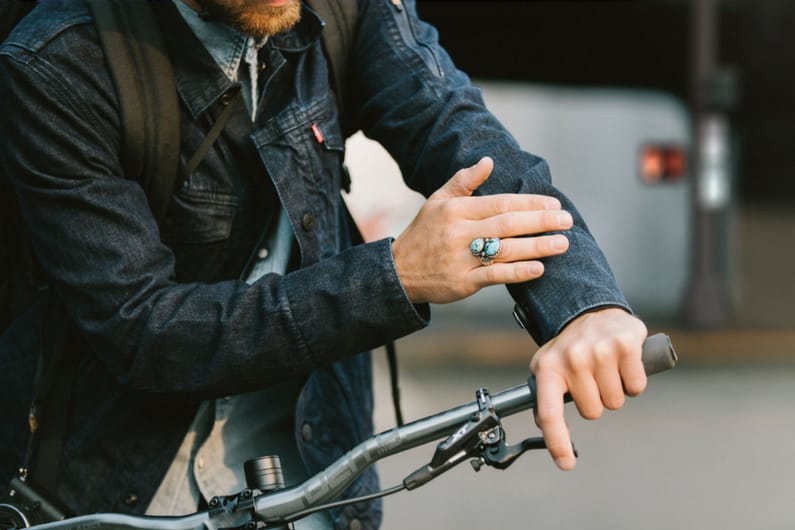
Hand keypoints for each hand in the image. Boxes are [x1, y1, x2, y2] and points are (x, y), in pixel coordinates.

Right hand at [392, 157, 572, 303]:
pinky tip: (539, 268)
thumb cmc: (424, 233)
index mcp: (456, 210)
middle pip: (508, 224)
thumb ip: (464, 180)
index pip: (501, 202)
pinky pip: (494, 277)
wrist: (398, 272)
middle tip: (567, 220)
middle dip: (541, 221)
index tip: (554, 203)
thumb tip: (488, 161)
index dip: (530, 202)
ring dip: (537, 246)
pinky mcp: (462, 283)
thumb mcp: (438, 201)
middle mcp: (459, 233)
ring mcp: (461, 259)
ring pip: (505, 250)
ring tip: (562, 243)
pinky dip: (518, 272)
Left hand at [529, 307, 647, 469]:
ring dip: (615, 391)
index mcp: (548, 367)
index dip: (557, 442)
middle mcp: (572, 358)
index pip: (550, 413)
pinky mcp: (625, 345)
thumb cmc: (570, 346)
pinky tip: (623, 364)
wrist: (592, 311)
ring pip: (615, 402)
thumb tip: (544, 426)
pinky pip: (636, 387)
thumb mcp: (548, 366)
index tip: (566, 463)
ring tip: (606, 369)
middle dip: (596, 401)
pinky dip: (634, 382)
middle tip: (592, 379)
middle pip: (592, 412)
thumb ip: (544, 396)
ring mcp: (599, 351)